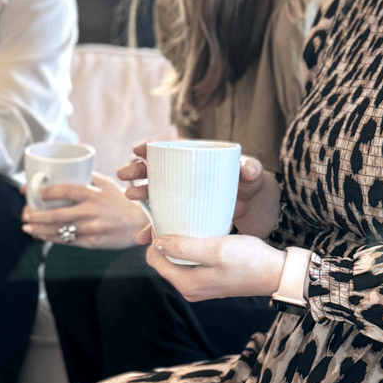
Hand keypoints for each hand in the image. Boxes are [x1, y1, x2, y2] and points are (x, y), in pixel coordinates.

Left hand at [21, 173, 148, 248]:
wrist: (138, 223)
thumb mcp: (106, 184)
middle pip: (57, 214)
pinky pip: (66, 241)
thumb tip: (62, 170)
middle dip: (36, 215)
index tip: (34, 191)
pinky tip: (39, 235)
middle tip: (25, 213)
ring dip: (39, 229)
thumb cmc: (120, 201)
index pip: (66, 190)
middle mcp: (91, 211)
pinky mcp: (92, 243)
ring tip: (27, 226)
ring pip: (59, 230)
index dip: (47, 191)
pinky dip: (50, 238)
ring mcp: (91, 228)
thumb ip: (87, 177)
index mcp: (94, 194)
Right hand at [118, 144, 280, 238]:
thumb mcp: (253, 176)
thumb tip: (247, 169)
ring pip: (155, 193)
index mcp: (198, 158)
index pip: (171, 148)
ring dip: (140, 193)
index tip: (138, 149)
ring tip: (130, 196)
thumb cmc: (253, 186)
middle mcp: (186, 176)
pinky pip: (165, 221)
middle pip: (156, 169)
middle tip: (125, 173)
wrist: (258, 212)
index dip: (152, 146)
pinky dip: (153, 228)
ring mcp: (184, 197)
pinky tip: (144, 235)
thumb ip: (251, 170)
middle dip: (137, 169)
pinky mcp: (185, 217)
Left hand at [143, 231, 284, 301]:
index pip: (154, 258)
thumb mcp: (215, 249)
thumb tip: (156, 243)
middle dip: (166, 240)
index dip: (157, 237)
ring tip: (189, 224)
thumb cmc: (248, 259)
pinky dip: (190, 248)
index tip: (169, 219)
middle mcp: (188, 289)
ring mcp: (198, 286)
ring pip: (176, 260)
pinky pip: (188, 263)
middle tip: (178, 218)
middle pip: (163, 260)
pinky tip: (201, 235)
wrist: (275, 273)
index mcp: (186, 284)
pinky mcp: (208, 280)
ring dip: (178, 243)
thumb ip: (184, 248)